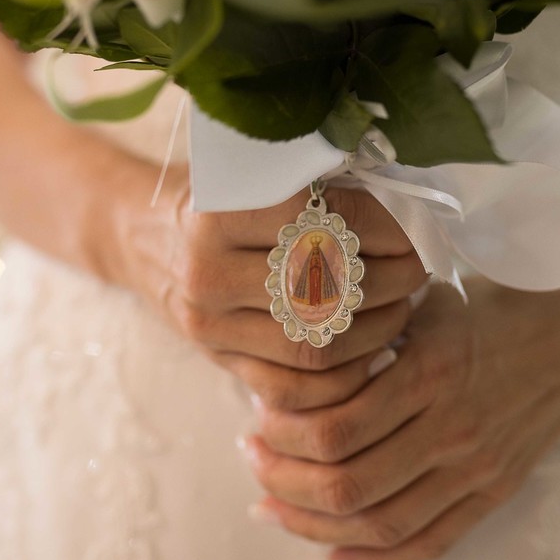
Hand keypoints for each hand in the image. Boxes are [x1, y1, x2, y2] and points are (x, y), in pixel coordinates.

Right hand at [113, 164, 428, 410]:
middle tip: (418, 268)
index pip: (323, 222)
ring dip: (377, 330)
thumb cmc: (213, 192)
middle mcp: (208, 271)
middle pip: (326, 289)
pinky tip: (372, 347)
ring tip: (402, 304)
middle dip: (392, 281)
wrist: (141, 236)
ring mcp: (210, 325)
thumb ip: (313, 182)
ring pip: (318, 347)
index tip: (412, 226)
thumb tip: (405, 196)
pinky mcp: (219, 361)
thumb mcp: (250, 170)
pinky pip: (296, 389)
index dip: (383, 227)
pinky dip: (347, 376)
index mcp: (218, 210)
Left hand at [238, 277, 559, 559]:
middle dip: (284, 481)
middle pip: (349, 484)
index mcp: (431, 370)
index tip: (254, 419)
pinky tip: (335, 552)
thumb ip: (368, 330)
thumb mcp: (428, 301)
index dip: (282, 435)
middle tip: (252, 461)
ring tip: (274, 506)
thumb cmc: (493, 307)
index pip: (337, 427)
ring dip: (314, 524)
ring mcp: (476, 468)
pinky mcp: (493, 492)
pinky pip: (428, 542)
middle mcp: (453, 427)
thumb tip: (293, 352)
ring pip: (380, 524)